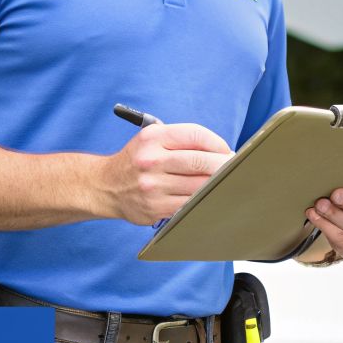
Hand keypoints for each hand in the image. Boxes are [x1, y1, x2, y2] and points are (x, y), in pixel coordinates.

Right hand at [102, 122, 234, 224]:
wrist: (105, 186)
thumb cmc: (137, 160)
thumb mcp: (152, 139)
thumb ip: (182, 140)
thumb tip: (223, 151)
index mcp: (152, 138)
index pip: (195, 135)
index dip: (218, 143)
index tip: (227, 151)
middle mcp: (151, 161)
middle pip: (200, 162)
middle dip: (224, 165)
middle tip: (236, 168)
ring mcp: (152, 186)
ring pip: (198, 186)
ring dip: (217, 185)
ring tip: (227, 183)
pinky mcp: (155, 208)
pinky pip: (190, 205)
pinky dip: (204, 201)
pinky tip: (210, 197)